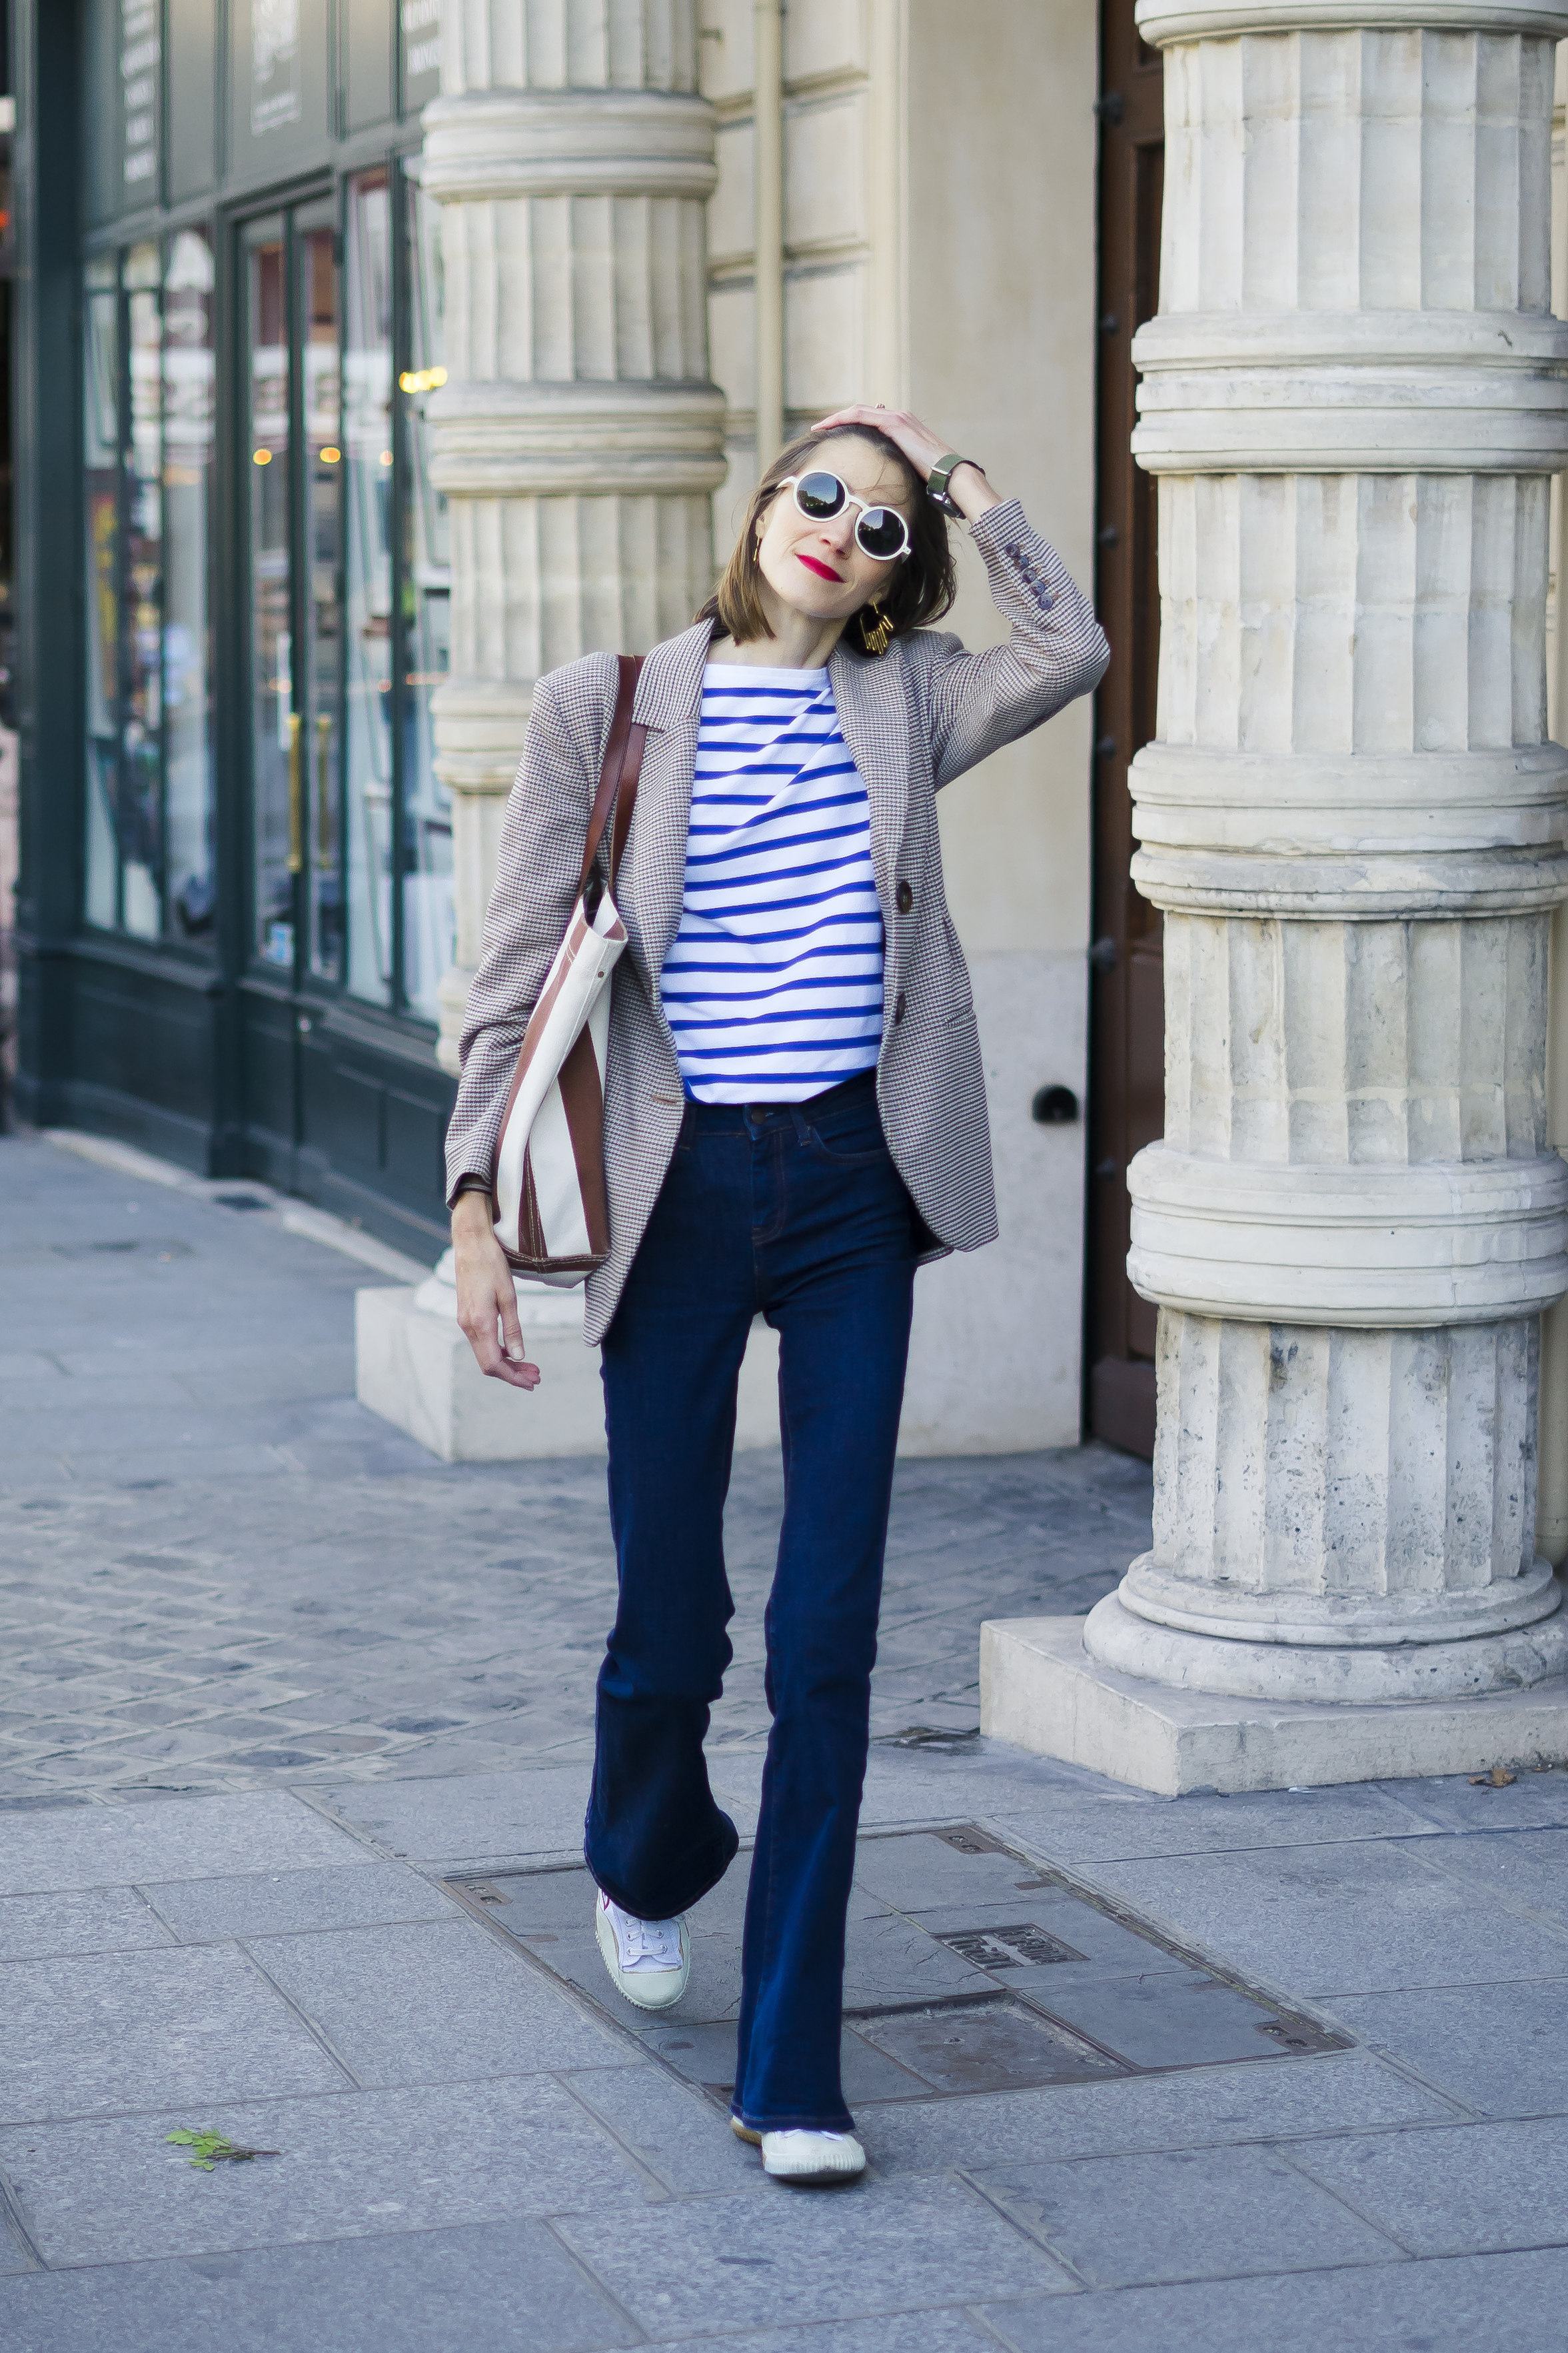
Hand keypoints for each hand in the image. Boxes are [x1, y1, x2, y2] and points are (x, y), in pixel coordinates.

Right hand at [452, 1191, 541, 1389]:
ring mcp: (465, 1321)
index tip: (532, 1382)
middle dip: (512, 1374)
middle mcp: (468, 1326)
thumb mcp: (508, 1296)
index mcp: (479, 1323)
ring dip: (507, 1363)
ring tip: (530, 1367)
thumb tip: (519, 1355)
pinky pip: (481, 1342)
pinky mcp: (466, 1315)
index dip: (513, 1377)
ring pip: (484, 1354)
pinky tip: (512, 1351)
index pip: (494, 1364)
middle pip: (488, 1364)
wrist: (470, 1243)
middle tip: (536, 1377)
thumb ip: (512, 1329)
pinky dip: (498, 1351)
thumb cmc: (492, 1265)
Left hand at [811, 406, 999, 519]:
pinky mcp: (895, 423)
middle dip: (838, 420)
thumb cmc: (934, 482)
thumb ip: (896, 471)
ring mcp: (897, 418)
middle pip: (861, 413)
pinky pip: (860, 416)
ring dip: (836, 419)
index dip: (850, 426)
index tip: (834, 437)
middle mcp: (899, 418)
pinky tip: (827, 428)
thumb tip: (887, 489)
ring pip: (857, 411)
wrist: (950, 476)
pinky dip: (842, 419)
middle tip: (820, 430)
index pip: (870, 421)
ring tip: (818, 429)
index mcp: (903, 428)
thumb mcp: (909, 473)